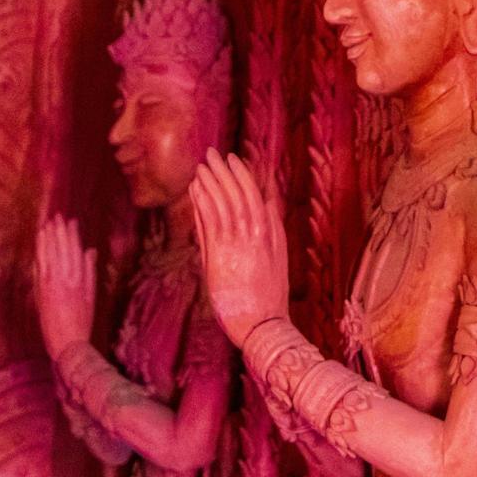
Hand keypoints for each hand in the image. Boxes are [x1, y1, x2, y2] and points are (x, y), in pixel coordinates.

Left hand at [34, 215, 97, 359]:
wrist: (67, 343)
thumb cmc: (82, 320)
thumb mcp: (91, 294)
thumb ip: (90, 271)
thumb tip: (90, 251)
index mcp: (79, 278)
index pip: (75, 250)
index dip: (72, 234)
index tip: (71, 220)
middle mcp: (64, 279)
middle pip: (61, 249)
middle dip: (59, 232)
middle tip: (57, 216)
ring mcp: (50, 284)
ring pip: (48, 255)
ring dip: (47, 239)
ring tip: (46, 225)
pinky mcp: (39, 291)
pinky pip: (39, 267)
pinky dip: (39, 254)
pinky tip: (38, 244)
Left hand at [190, 148, 289, 346]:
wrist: (261, 322)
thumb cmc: (271, 291)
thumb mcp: (280, 255)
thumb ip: (274, 225)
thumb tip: (270, 199)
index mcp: (267, 232)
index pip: (252, 194)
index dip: (241, 174)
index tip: (232, 158)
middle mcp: (249, 235)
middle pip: (233, 195)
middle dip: (222, 172)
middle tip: (211, 153)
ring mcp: (231, 246)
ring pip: (219, 206)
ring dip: (209, 184)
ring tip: (200, 167)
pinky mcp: (215, 258)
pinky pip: (207, 223)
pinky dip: (201, 204)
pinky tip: (196, 191)